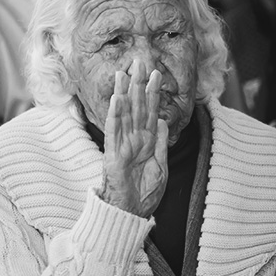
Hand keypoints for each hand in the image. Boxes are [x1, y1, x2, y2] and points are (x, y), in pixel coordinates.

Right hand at [99, 59, 167, 217]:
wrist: (132, 213)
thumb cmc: (144, 193)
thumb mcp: (161, 165)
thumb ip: (161, 142)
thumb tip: (162, 119)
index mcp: (146, 141)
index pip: (149, 111)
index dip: (152, 92)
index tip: (156, 73)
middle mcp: (133, 139)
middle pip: (136, 107)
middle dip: (138, 84)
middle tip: (139, 61)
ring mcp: (122, 145)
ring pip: (123, 114)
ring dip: (123, 93)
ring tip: (124, 73)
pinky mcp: (113, 155)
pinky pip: (114, 132)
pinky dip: (115, 115)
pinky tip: (117, 100)